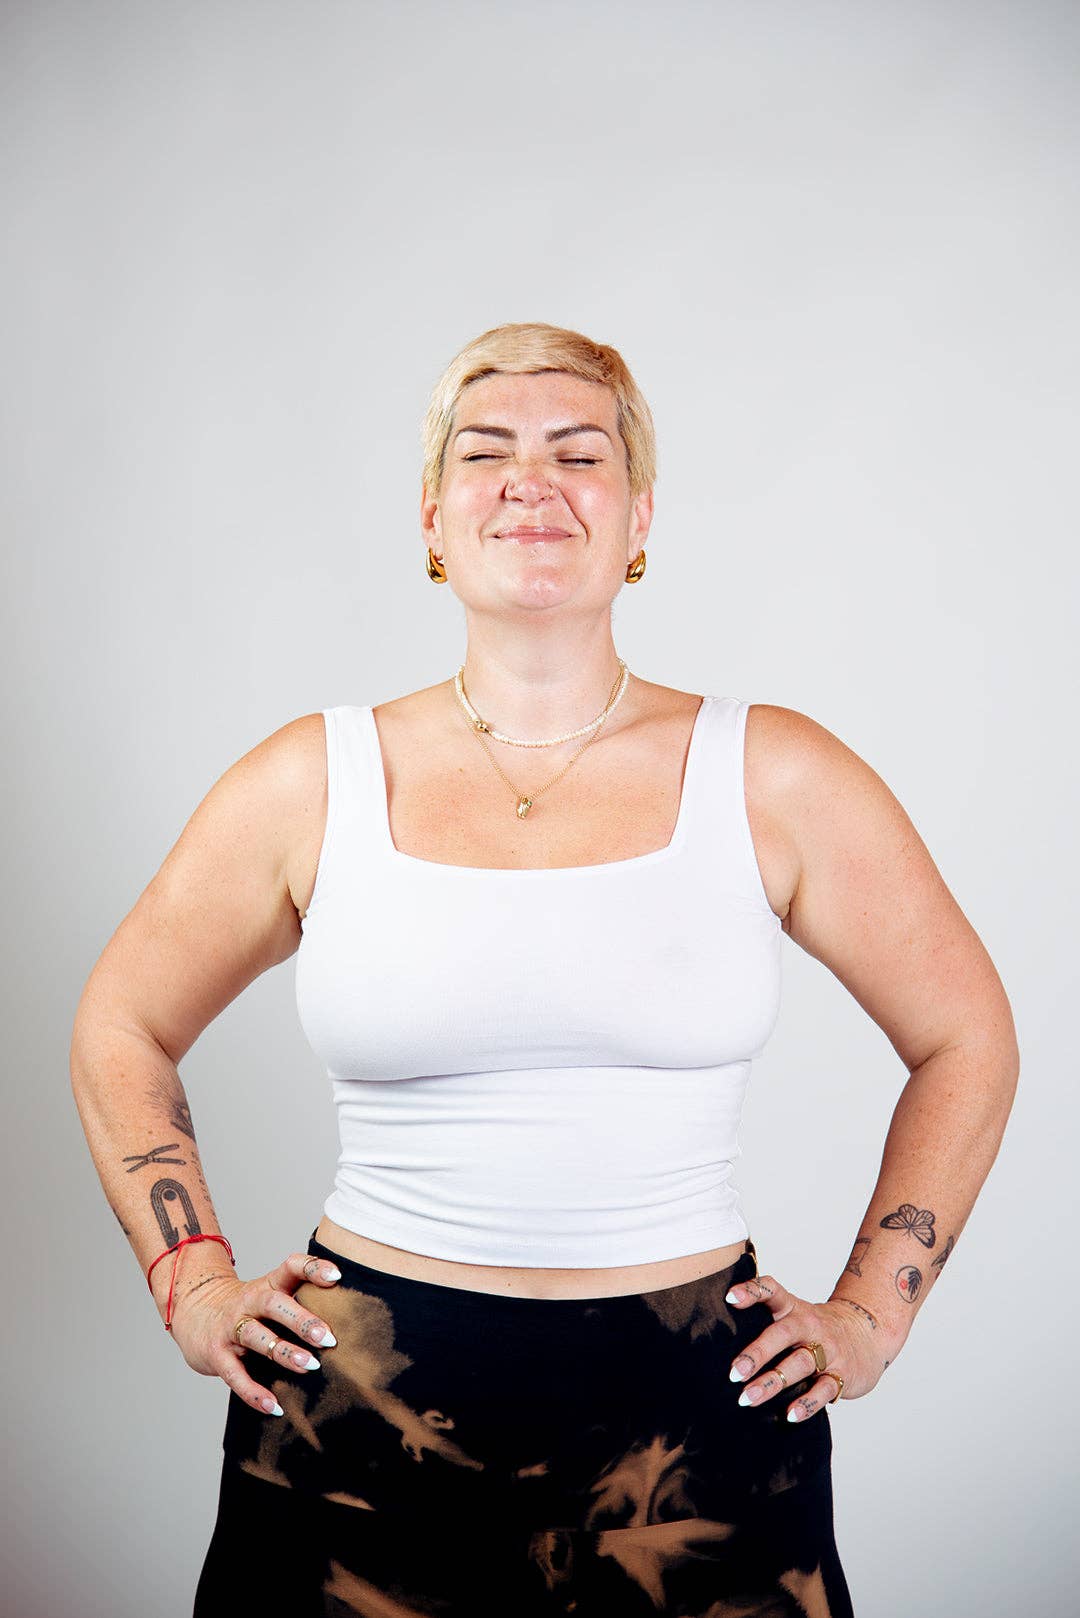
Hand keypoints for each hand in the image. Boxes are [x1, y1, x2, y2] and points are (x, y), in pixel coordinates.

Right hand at [165, 1252, 341, 1415]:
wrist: (194, 1313)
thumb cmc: (247, 1309)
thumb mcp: (269, 1294)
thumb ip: (300, 1300)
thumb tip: (350, 1319)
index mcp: (267, 1285)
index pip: (290, 1267)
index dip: (312, 1268)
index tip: (337, 1276)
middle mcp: (248, 1302)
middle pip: (275, 1304)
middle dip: (302, 1320)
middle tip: (328, 1337)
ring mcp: (230, 1327)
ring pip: (257, 1337)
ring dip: (284, 1352)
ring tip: (310, 1367)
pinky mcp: (216, 1355)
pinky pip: (235, 1375)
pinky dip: (254, 1393)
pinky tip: (275, 1406)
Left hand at [726, 1271, 887, 1422]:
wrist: (869, 1333)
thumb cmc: (817, 1328)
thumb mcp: (794, 1314)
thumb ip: (764, 1321)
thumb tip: (716, 1342)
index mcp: (794, 1309)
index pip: (773, 1291)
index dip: (752, 1291)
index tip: (729, 1298)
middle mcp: (810, 1326)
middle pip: (783, 1334)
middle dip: (757, 1353)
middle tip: (733, 1372)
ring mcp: (828, 1350)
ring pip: (800, 1364)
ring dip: (773, 1382)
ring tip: (748, 1399)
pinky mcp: (842, 1375)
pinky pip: (824, 1390)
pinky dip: (806, 1404)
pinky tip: (789, 1415)